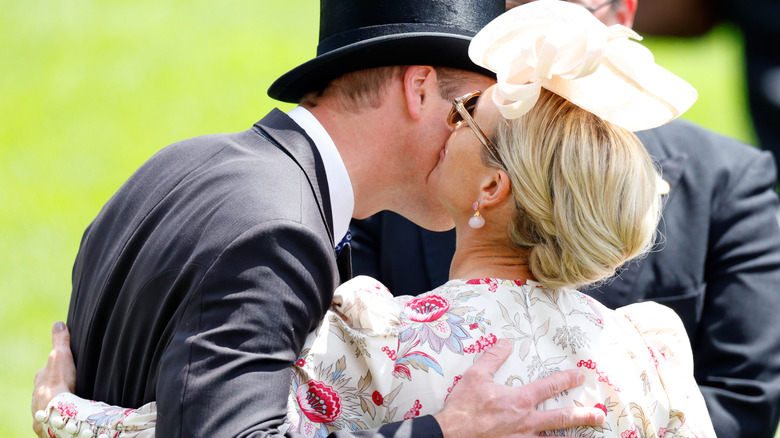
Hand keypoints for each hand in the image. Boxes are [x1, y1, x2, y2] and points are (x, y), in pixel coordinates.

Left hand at [32, 321, 75, 437]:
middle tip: (68, 388)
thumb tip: (58, 323)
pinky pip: (49, 421)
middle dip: (53, 389)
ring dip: (54, 404)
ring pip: (46, 405)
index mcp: (40, 378)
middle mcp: (35, 395)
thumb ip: (60, 341)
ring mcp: (39, 411)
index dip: (55, 370)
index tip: (64, 370)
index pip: (45, 372)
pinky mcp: (44, 425)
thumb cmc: (60, 382)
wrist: (58, 410)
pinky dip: (55, 419)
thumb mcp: (61, 355)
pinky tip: (63, 418)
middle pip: (45, 389)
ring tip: (67, 405)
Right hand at [434, 339, 604, 437]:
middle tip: (599, 414)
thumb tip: (505, 342)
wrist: (452, 435)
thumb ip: (492, 358)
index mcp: (519, 400)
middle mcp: (526, 421)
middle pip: (561, 418)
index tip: (580, 375)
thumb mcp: (475, 376)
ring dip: (574, 437)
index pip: (549, 387)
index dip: (566, 380)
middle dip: (583, 414)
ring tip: (590, 437)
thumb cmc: (463, 407)